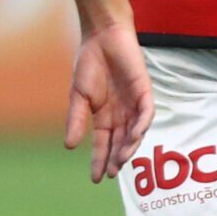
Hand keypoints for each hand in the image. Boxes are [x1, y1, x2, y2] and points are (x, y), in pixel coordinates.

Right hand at [64, 20, 153, 181]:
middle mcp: (121, 113)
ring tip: (121, 160)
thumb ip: (76, 119)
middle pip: (121, 142)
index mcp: (104, 116)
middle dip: (116, 159)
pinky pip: (146, 112)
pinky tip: (134, 136)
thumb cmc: (89, 63)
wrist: (101, 36)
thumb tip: (69, 146)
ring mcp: (133, 103)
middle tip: (112, 174)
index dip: (100, 160)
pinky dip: (142, 125)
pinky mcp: (144, 91)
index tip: (96, 179)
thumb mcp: (79, 96)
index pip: (103, 143)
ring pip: (135, 132)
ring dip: (129, 146)